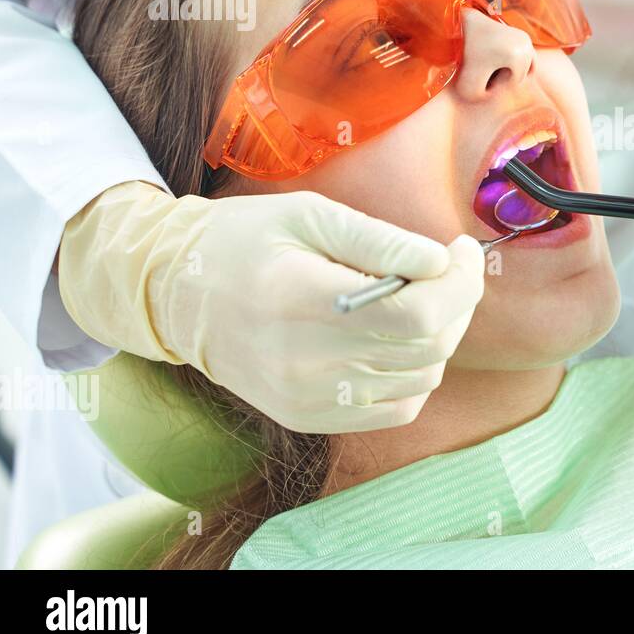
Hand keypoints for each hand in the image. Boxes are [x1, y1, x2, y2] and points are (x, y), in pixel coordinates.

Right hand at [59, 181, 484, 432]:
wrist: (173, 295)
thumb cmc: (243, 241)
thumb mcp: (309, 216)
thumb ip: (380, 240)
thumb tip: (441, 260)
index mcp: (304, 299)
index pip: (415, 312)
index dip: (458, 282)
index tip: (460, 250)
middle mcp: (305, 361)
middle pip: (427, 346)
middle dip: (459, 301)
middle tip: (450, 267)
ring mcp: (308, 398)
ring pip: (422, 378)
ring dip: (441, 335)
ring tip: (422, 296)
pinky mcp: (310, 418)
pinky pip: (397, 409)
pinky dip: (416, 374)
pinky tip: (400, 338)